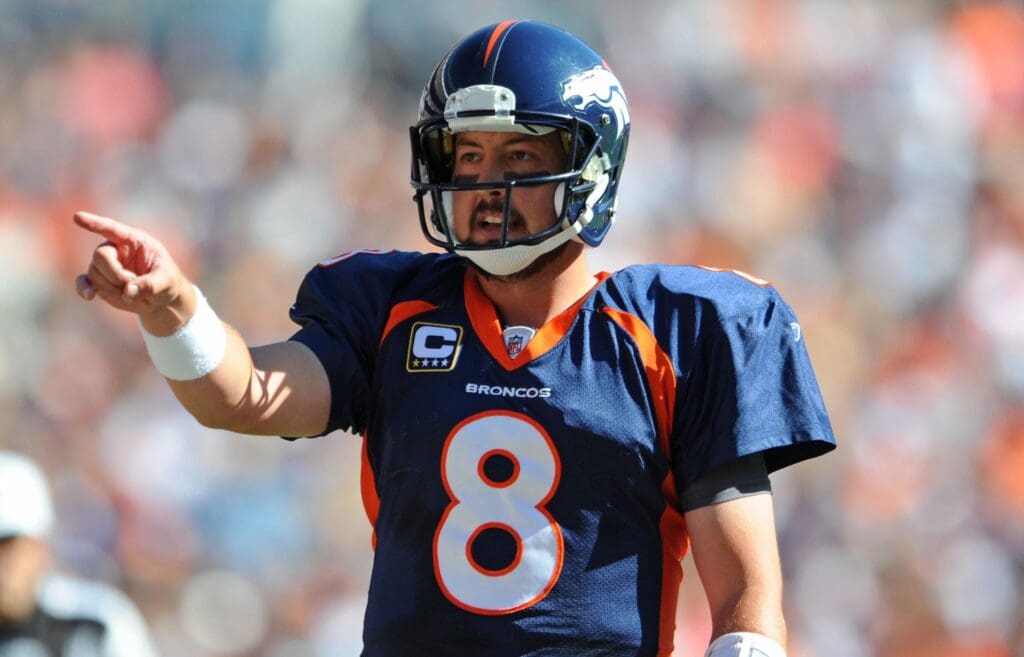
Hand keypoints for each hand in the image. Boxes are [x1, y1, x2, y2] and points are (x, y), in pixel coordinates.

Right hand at [73, 212, 193, 330]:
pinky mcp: (99, 282)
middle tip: (132, 285)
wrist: (160, 297)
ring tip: (132, 295)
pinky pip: (84, 282)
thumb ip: (151, 285)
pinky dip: (84, 288)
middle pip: (101, 256)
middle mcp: (115, 249)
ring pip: (94, 273)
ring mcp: (105, 266)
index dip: (95, 223)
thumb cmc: (165, 281)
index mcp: (133, 240)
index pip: (112, 229)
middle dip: (115, 274)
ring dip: (111, 288)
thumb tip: (128, 291)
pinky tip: (89, 296)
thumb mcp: (167, 281)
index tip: (78, 217)